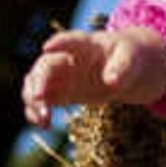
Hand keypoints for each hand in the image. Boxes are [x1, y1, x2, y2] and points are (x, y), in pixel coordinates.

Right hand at [21, 27, 165, 124]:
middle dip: (39, 82)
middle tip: (39, 99)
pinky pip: (42, 101)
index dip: (59, 43)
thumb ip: (121, 68)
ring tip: (43, 120)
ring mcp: (62, 75)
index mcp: (85, 45)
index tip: (47, 47)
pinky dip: (37, 111)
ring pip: (36, 84)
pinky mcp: (62, 92)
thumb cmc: (129, 55)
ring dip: (34, 100)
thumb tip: (111, 82)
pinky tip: (43, 125)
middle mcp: (67, 58)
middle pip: (45, 66)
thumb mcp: (131, 59)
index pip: (70, 41)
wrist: (128, 68)